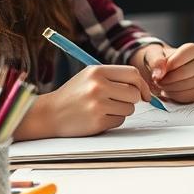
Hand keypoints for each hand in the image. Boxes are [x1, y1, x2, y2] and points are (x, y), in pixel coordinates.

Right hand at [14, 65, 150, 139]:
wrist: (49, 114)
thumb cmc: (74, 94)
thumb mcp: (90, 76)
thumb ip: (115, 77)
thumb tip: (143, 88)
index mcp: (97, 71)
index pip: (132, 74)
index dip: (142, 84)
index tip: (144, 94)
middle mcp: (97, 86)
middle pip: (134, 93)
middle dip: (132, 99)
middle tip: (119, 101)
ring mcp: (97, 105)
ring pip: (129, 108)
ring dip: (122, 110)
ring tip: (104, 108)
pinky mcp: (97, 121)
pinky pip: (120, 121)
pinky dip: (113, 120)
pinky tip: (99, 117)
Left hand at [137, 43, 193, 102]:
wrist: (158, 75)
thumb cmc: (158, 62)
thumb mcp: (152, 56)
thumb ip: (156, 61)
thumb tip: (160, 73)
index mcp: (193, 50)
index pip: (191, 51)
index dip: (175, 60)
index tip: (163, 68)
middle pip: (188, 71)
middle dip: (169, 78)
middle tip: (158, 79)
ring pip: (189, 85)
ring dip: (170, 87)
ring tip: (161, 84)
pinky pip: (189, 96)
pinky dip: (175, 96)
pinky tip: (167, 91)